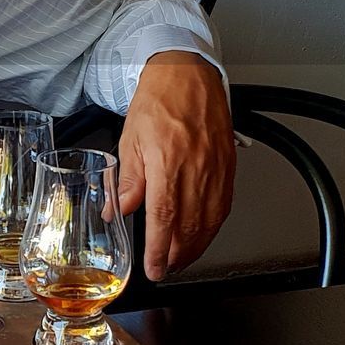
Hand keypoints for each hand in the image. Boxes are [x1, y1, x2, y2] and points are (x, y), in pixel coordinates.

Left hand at [117, 51, 235, 280]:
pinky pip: (224, 206)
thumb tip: (116, 210)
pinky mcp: (229, 167)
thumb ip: (126, 180)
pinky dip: (213, 227)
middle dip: (177, 256)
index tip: (154, 268)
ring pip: (210, 221)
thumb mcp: (130, 139)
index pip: (164, 219)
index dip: (160, 249)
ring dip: (196, 247)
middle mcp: (196, 170)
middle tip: (165, 270)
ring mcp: (216, 170)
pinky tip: (203, 234)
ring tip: (182, 259)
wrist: (189, 74)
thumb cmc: (158, 100)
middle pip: (190, 227)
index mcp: (167, 164)